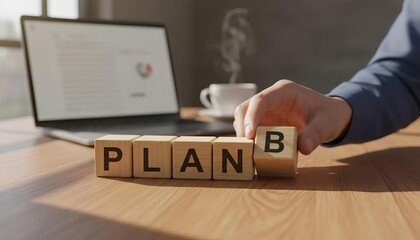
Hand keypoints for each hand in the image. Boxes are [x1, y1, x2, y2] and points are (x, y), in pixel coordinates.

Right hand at [233, 80, 351, 154]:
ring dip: (244, 135)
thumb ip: (316, 135)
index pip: (261, 100)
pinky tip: (256, 153)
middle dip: (243, 127)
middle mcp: (271, 99)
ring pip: (244, 119)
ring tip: (251, 152)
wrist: (331, 116)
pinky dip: (250, 142)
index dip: (252, 116)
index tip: (249, 135)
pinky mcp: (265, 123)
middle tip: (248, 148)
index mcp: (284, 92)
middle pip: (245, 109)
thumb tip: (303, 148)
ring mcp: (266, 111)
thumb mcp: (327, 124)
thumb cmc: (329, 115)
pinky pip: (251, 131)